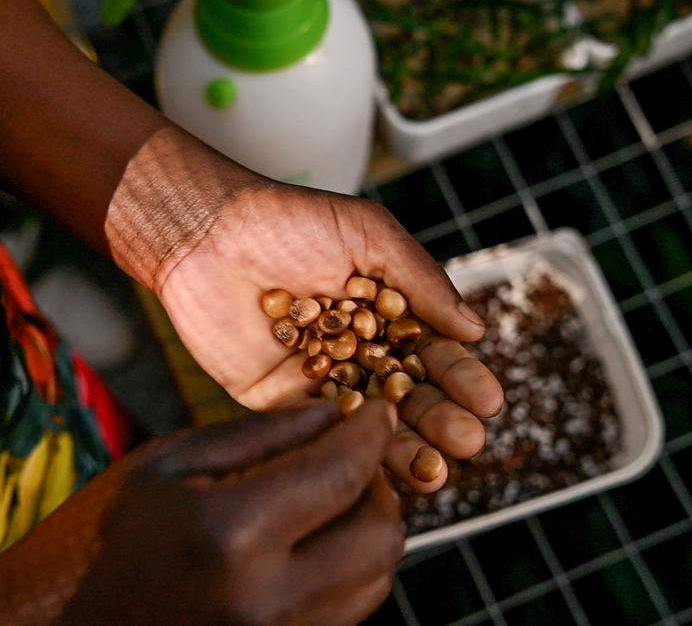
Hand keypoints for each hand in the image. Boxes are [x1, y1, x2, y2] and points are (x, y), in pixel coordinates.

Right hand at [0, 399, 403, 625]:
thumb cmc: (99, 544)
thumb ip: (258, 434)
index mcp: (230, 533)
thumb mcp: (167, 462)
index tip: (374, 412)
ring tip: (328, 500)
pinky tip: (308, 545)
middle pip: (380, 536)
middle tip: (350, 458)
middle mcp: (266, 599)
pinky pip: (348, 613)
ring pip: (375, 581)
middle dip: (378, 485)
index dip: (370, 434)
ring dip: (366, 531)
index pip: (341, 473)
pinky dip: (346, 572)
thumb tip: (331, 414)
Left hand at [104, 128, 502, 492]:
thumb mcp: (367, 234)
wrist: (206, 232)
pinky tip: (376, 469)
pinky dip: (347, 452)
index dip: (461, 378)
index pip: (434, 354)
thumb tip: (474, 330)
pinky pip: (319, 432)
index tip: (486, 400)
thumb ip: (420, 278)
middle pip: (411, 396)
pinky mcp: (278, 400)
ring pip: (370, 423)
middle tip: (467, 440)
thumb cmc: (288, 220)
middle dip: (441, 420)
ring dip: (406, 450)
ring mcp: (322, 379)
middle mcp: (360, 350)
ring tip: (437, 471)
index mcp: (387, 313)